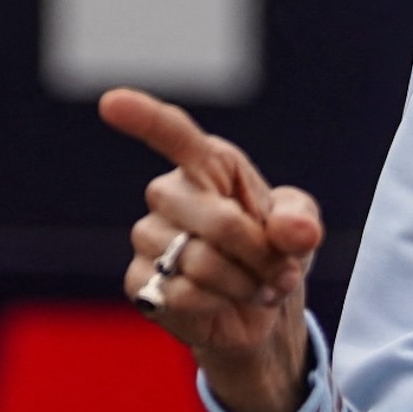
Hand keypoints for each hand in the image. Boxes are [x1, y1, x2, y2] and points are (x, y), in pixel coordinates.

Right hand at [98, 88, 322, 411]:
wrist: (256, 309)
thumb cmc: (273, 253)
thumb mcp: (300, 230)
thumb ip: (300, 223)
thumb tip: (295, 231)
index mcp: (207, 164)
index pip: (175, 135)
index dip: (144, 118)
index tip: (112, 102)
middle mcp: (169, 193)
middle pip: (220, 222)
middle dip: (261, 254)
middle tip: (279, 269)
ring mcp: (147, 236)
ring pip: (203, 264)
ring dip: (243, 284)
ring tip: (253, 286)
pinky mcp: (137, 280)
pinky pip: (182, 295)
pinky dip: (216, 305)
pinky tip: (221, 302)